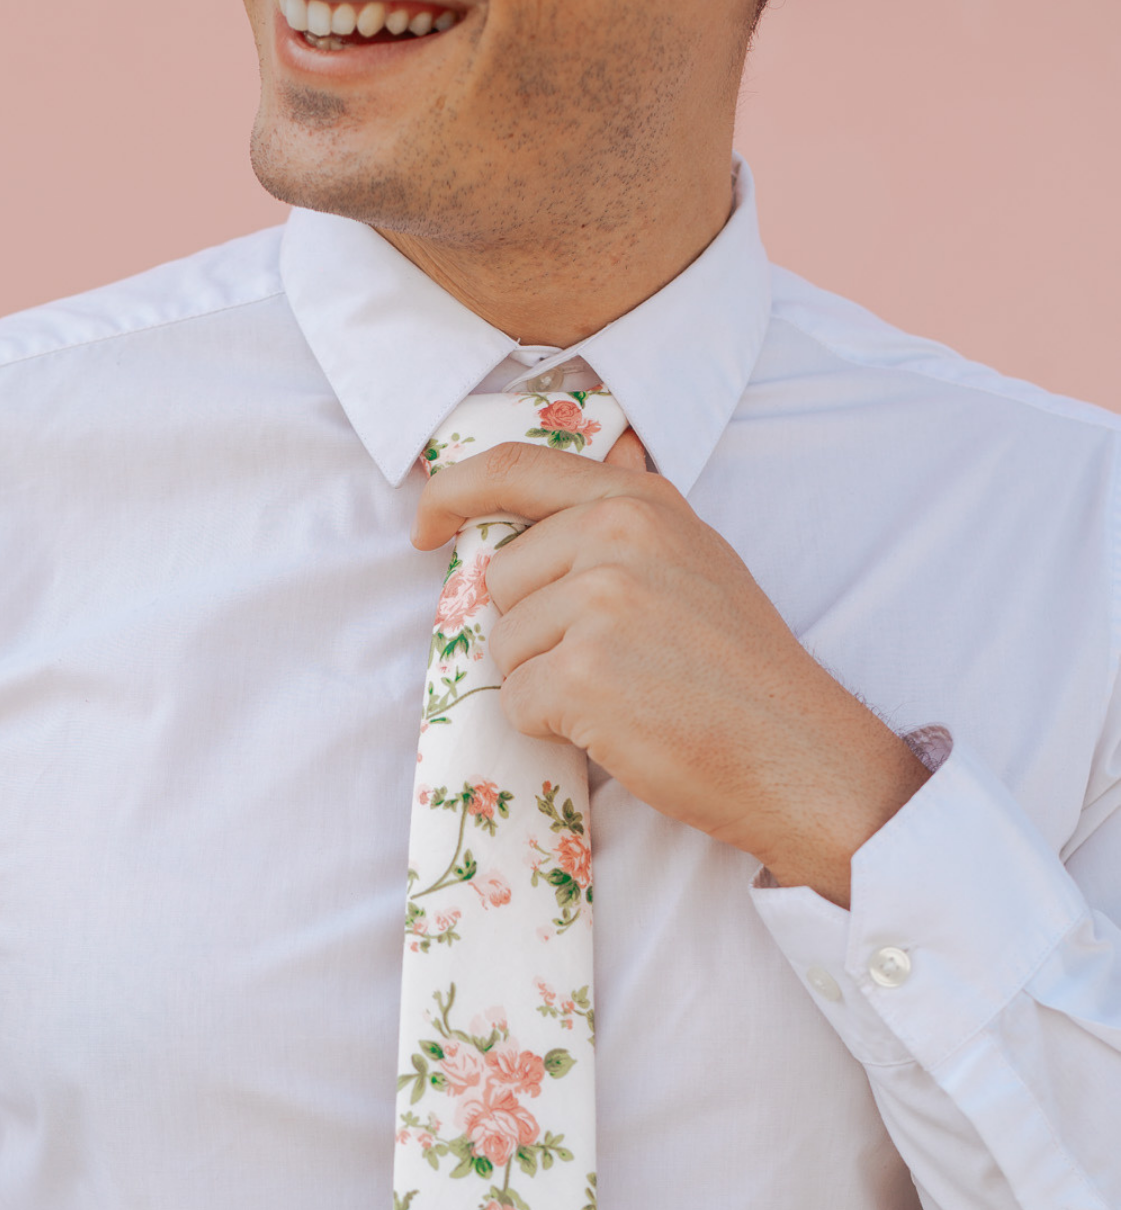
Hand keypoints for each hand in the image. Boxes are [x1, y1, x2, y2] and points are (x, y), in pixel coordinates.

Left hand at [412, 434, 927, 906]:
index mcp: (640, 501)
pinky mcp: (582, 674)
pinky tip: (618, 727)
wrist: (795, 751)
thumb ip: (635, 513)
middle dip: (535, 630)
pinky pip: (518, 702)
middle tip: (615, 664)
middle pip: (501, 582)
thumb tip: (608, 448)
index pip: (516, 468)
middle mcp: (617, 535)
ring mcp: (599, 602)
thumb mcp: (696, 558)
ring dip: (546, 683)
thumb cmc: (742, 669)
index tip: (423, 526)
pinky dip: (553, 727)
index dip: (453, 493)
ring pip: (505, 647)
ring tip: (626, 695)